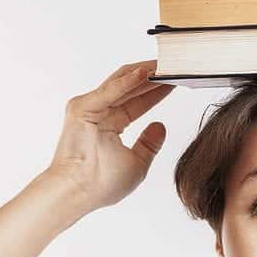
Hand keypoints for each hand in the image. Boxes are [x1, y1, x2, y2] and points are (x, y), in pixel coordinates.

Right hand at [47, 59, 174, 213]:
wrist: (78, 193)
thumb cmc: (101, 184)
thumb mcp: (137, 163)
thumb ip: (149, 144)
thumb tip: (160, 127)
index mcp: (110, 124)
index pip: (138, 101)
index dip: (158, 91)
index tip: (177, 82)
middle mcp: (99, 111)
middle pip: (130, 87)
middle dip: (153, 76)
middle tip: (175, 65)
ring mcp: (90, 107)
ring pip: (121, 83)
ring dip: (144, 72)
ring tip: (166, 64)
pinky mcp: (82, 107)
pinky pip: (110, 91)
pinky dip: (127, 81)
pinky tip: (146, 73)